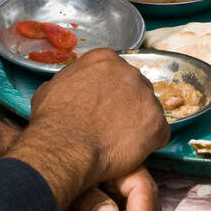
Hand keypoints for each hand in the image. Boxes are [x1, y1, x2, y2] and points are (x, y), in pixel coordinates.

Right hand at [8, 48, 168, 210]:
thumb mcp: (51, 88)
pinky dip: (149, 142)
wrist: (65, 147)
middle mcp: (130, 72)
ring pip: (148, 109)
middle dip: (126, 105)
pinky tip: (130, 150)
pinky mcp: (158, 123)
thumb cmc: (53, 120)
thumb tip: (71, 87)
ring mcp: (147, 96)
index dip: (109, 91)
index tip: (103, 105)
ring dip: (138, 122)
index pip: (115, 72)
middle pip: (135, 87)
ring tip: (119, 140)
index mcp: (104, 60)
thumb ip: (70, 81)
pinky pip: (159, 132)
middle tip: (111, 124)